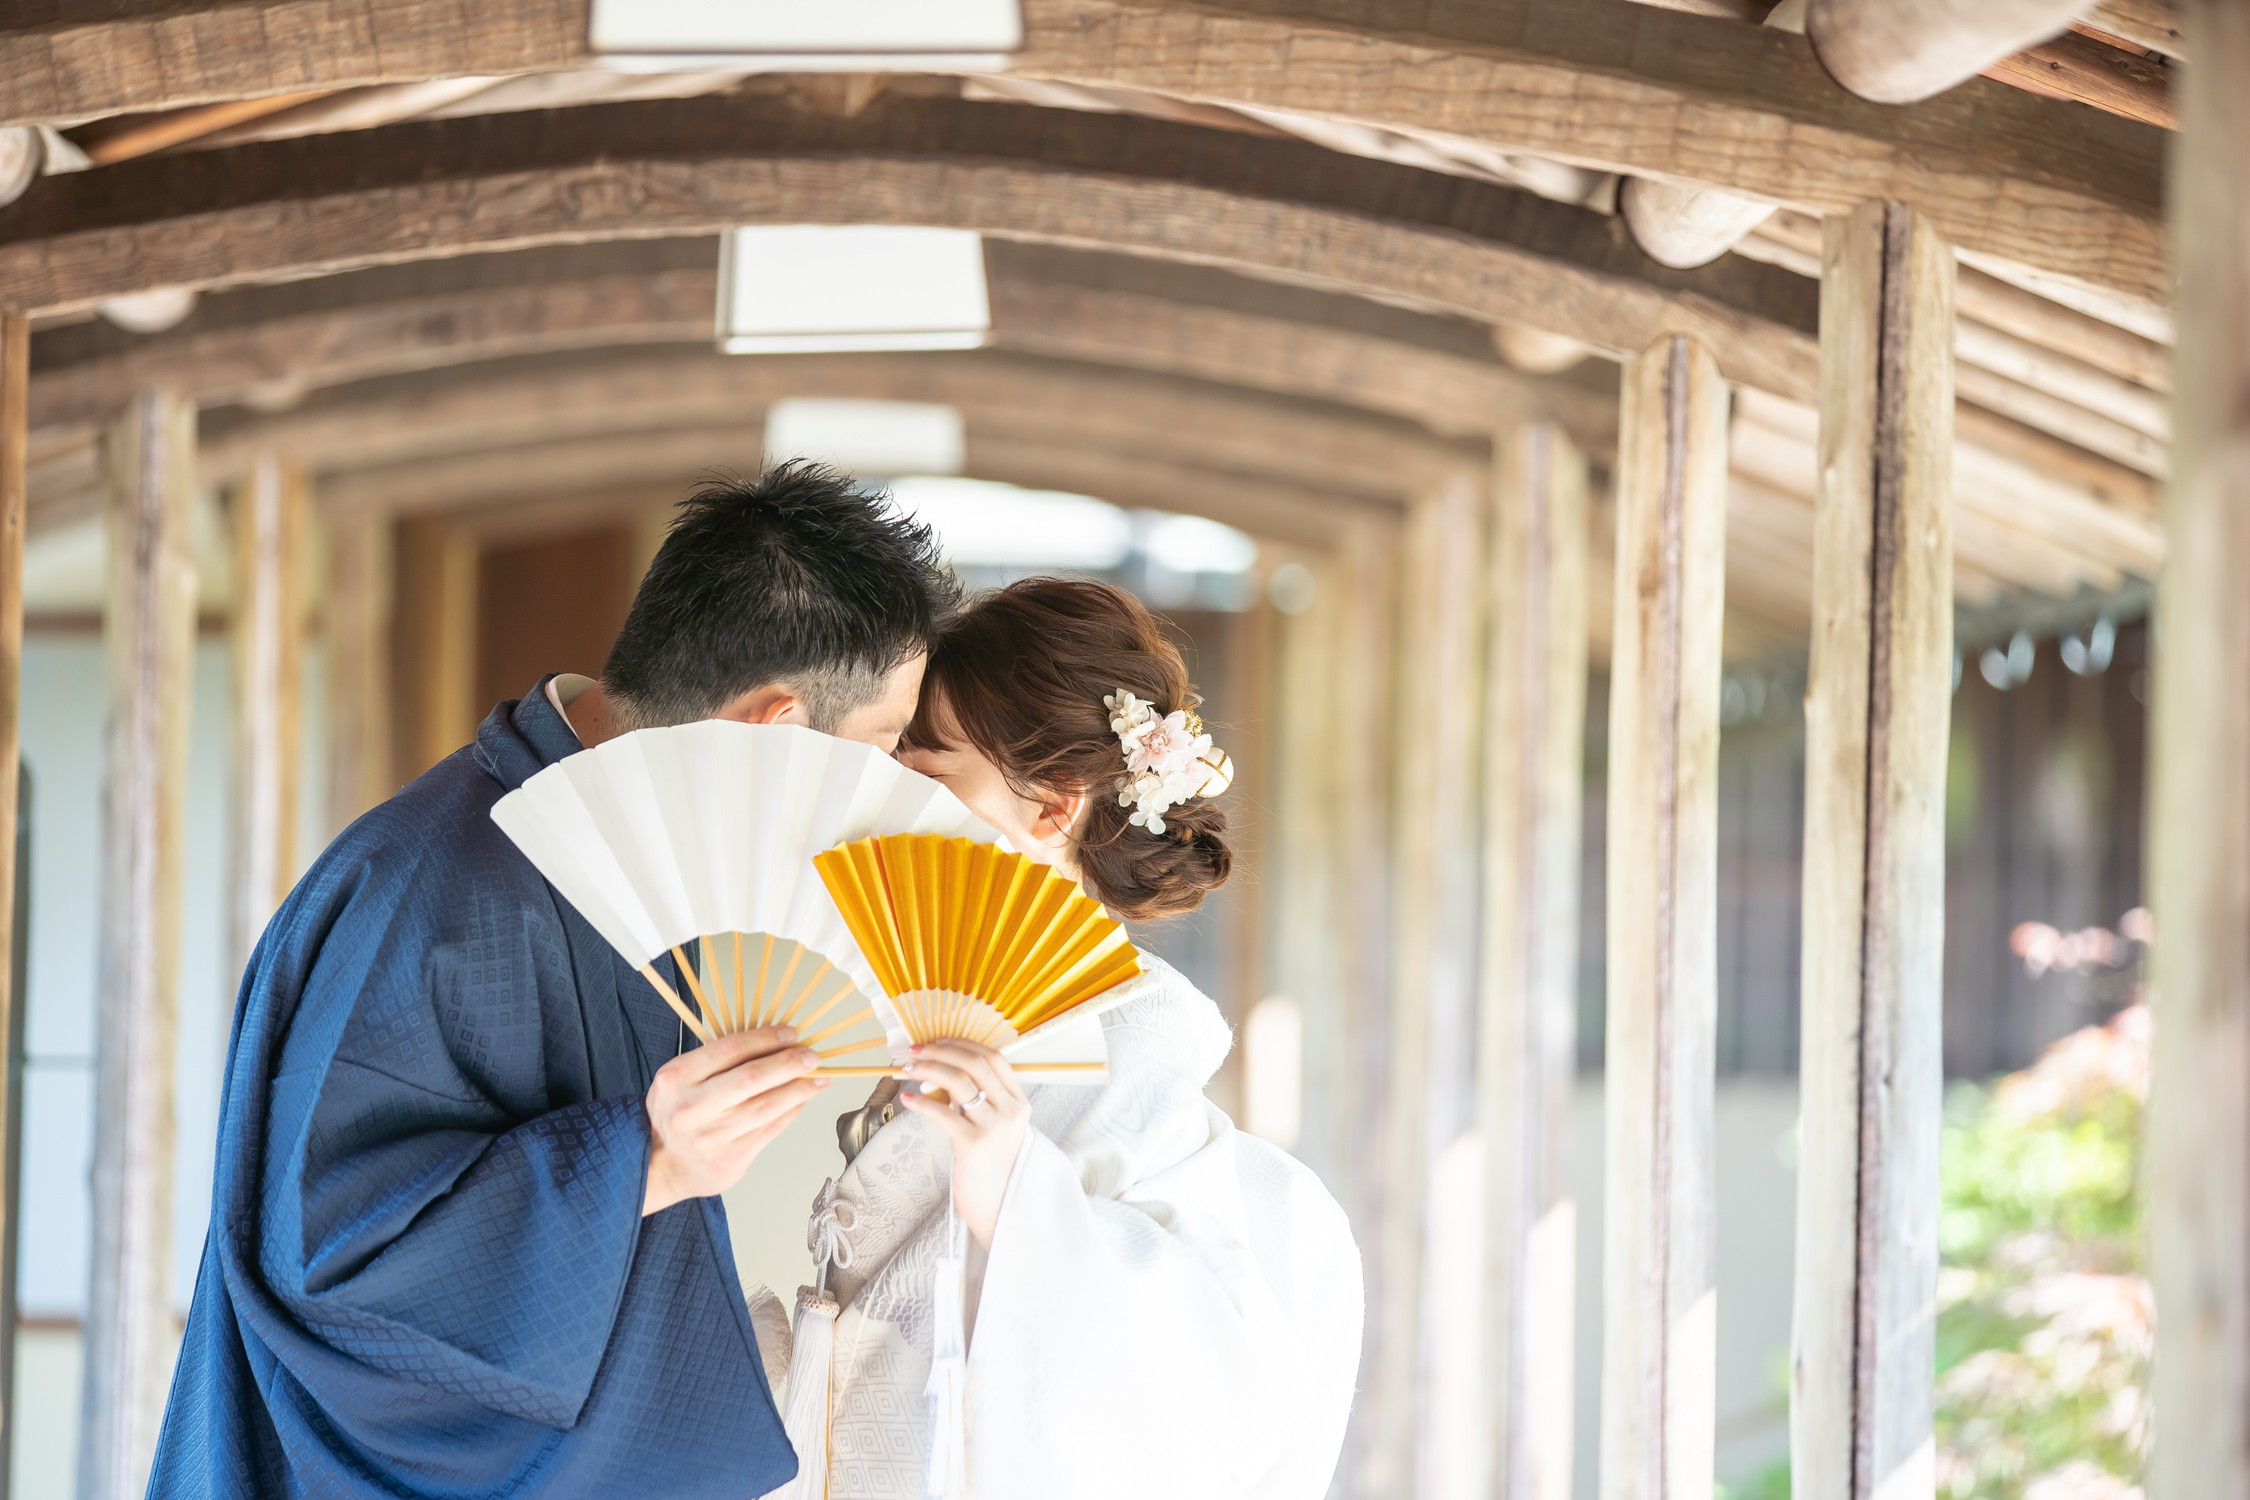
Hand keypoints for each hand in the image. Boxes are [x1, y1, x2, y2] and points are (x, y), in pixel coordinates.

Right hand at [643, 1026, 827, 1215]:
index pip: (730, 1049)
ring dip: (799, 1089)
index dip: (766, 1039)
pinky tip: (803, 1100)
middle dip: (788, 1063)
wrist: (662, 1166)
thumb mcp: (681, 1079)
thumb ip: (717, 1061)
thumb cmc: (678, 1113)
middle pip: (751, 1078)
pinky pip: (770, 1130)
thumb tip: (774, 1043)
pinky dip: (791, 1111)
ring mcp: (711, 1136)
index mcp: (676, 1078)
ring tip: (818, 1078)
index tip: (791, 1034)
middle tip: (811, 1056)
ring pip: (766, 1106)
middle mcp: (691, 1107)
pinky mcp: (730, 1159)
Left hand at [897, 1041, 1029, 1247]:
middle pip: (974, 1064)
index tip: (938, 1041)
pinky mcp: (973, 1144)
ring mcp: (993, 1126)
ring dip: (928, 1069)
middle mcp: (1010, 1110)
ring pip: (958, 1081)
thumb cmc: (992, 1167)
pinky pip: (942, 1113)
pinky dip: (921, 1101)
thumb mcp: (995, 1128)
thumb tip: (939, 1076)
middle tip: (915, 1051)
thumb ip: (977, 1102)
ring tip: (906, 1068)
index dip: (964, 1044)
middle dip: (940, 1051)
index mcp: (1018, 1102)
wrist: (1000, 1206)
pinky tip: (906, 1098)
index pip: (993, 1058)